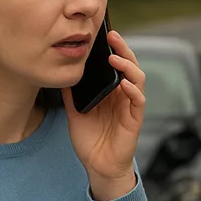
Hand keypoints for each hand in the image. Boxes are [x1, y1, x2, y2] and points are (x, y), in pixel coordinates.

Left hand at [62, 28, 144, 200]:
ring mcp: (130, 106)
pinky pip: (138, 101)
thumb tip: (62, 73)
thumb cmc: (90, 140)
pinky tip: (125, 84)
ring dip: (129, 66)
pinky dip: (133, 91)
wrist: (98, 166)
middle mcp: (123, 95)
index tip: (103, 34)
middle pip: (129, 66)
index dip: (112, 48)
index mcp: (111, 91)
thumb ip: (72, 94)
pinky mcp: (134, 120)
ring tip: (115, 58)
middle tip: (112, 36)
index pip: (115, 64)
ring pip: (137, 79)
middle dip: (122, 49)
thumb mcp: (75, 112)